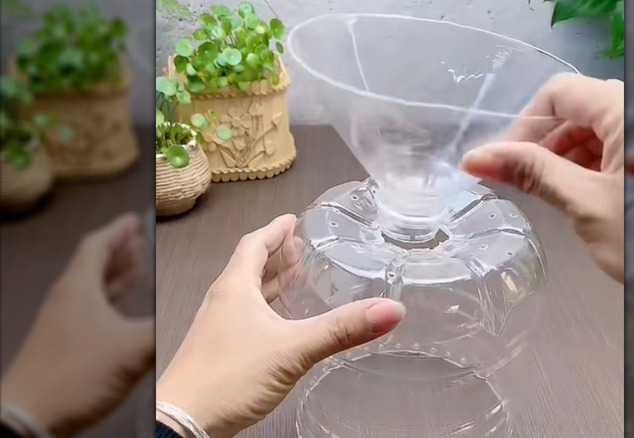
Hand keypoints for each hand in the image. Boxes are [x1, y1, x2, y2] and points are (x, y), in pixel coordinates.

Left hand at [0, 213, 152, 436]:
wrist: (30, 418)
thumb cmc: (81, 372)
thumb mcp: (132, 349)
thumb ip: (161, 328)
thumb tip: (196, 314)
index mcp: (80, 288)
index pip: (97, 246)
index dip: (118, 231)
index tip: (137, 218)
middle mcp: (68, 299)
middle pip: (93, 265)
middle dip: (119, 251)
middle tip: (142, 241)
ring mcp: (62, 323)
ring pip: (92, 289)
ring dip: (115, 276)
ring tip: (140, 269)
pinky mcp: (63, 344)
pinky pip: (91, 310)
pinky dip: (111, 302)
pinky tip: (126, 314)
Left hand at [155, 214, 405, 437]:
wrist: (182, 422)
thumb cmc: (229, 377)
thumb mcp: (293, 349)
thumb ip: (341, 330)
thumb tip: (391, 309)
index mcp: (234, 288)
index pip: (253, 244)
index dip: (275, 230)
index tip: (293, 219)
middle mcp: (223, 301)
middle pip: (249, 266)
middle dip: (276, 255)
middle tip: (301, 247)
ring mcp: (218, 327)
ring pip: (246, 293)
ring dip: (269, 282)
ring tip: (295, 278)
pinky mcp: (219, 351)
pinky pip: (245, 318)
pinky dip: (265, 310)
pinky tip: (281, 324)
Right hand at [462, 73, 624, 282]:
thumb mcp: (585, 203)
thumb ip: (531, 172)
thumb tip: (475, 158)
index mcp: (622, 110)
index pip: (558, 93)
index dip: (524, 124)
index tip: (505, 162)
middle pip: (574, 111)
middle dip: (542, 143)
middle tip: (520, 183)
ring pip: (590, 131)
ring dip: (561, 157)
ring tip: (546, 194)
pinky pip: (608, 148)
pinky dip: (583, 167)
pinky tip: (574, 195)